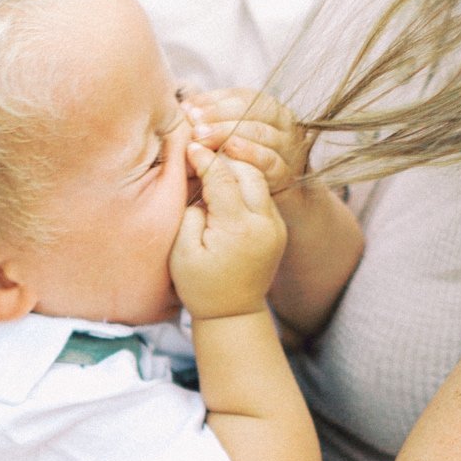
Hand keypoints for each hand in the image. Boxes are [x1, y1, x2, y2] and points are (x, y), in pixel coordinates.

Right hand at [169, 140, 285, 320]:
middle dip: (225, 154)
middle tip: (203, 147)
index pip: (222, 176)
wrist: (233, 314)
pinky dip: (245, 182)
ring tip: (214, 160)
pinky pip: (263, 193)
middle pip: (247, 169)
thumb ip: (190, 213)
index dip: (204, 158)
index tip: (189, 146)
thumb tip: (200, 184)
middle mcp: (264, 223)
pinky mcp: (279, 227)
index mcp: (239, 228)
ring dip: (237, 165)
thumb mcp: (182, 252)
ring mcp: (276, 225)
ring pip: (259, 177)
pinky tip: (227, 180)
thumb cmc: (200, 286)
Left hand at [182, 88, 310, 192]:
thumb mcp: (226, 138)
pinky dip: (249, 153)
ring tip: (202, 136)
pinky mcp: (285, 173)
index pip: (245, 97)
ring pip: (262, 132)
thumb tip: (185, 106)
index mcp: (269, 110)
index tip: (188, 108)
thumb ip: (211, 121)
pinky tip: (228, 150)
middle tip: (193, 124)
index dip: (216, 100)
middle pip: (255, 110)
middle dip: (220, 115)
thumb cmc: (238, 166)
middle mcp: (283, 125)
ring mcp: (287, 148)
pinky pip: (270, 160)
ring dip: (229, 132)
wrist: (261, 203)